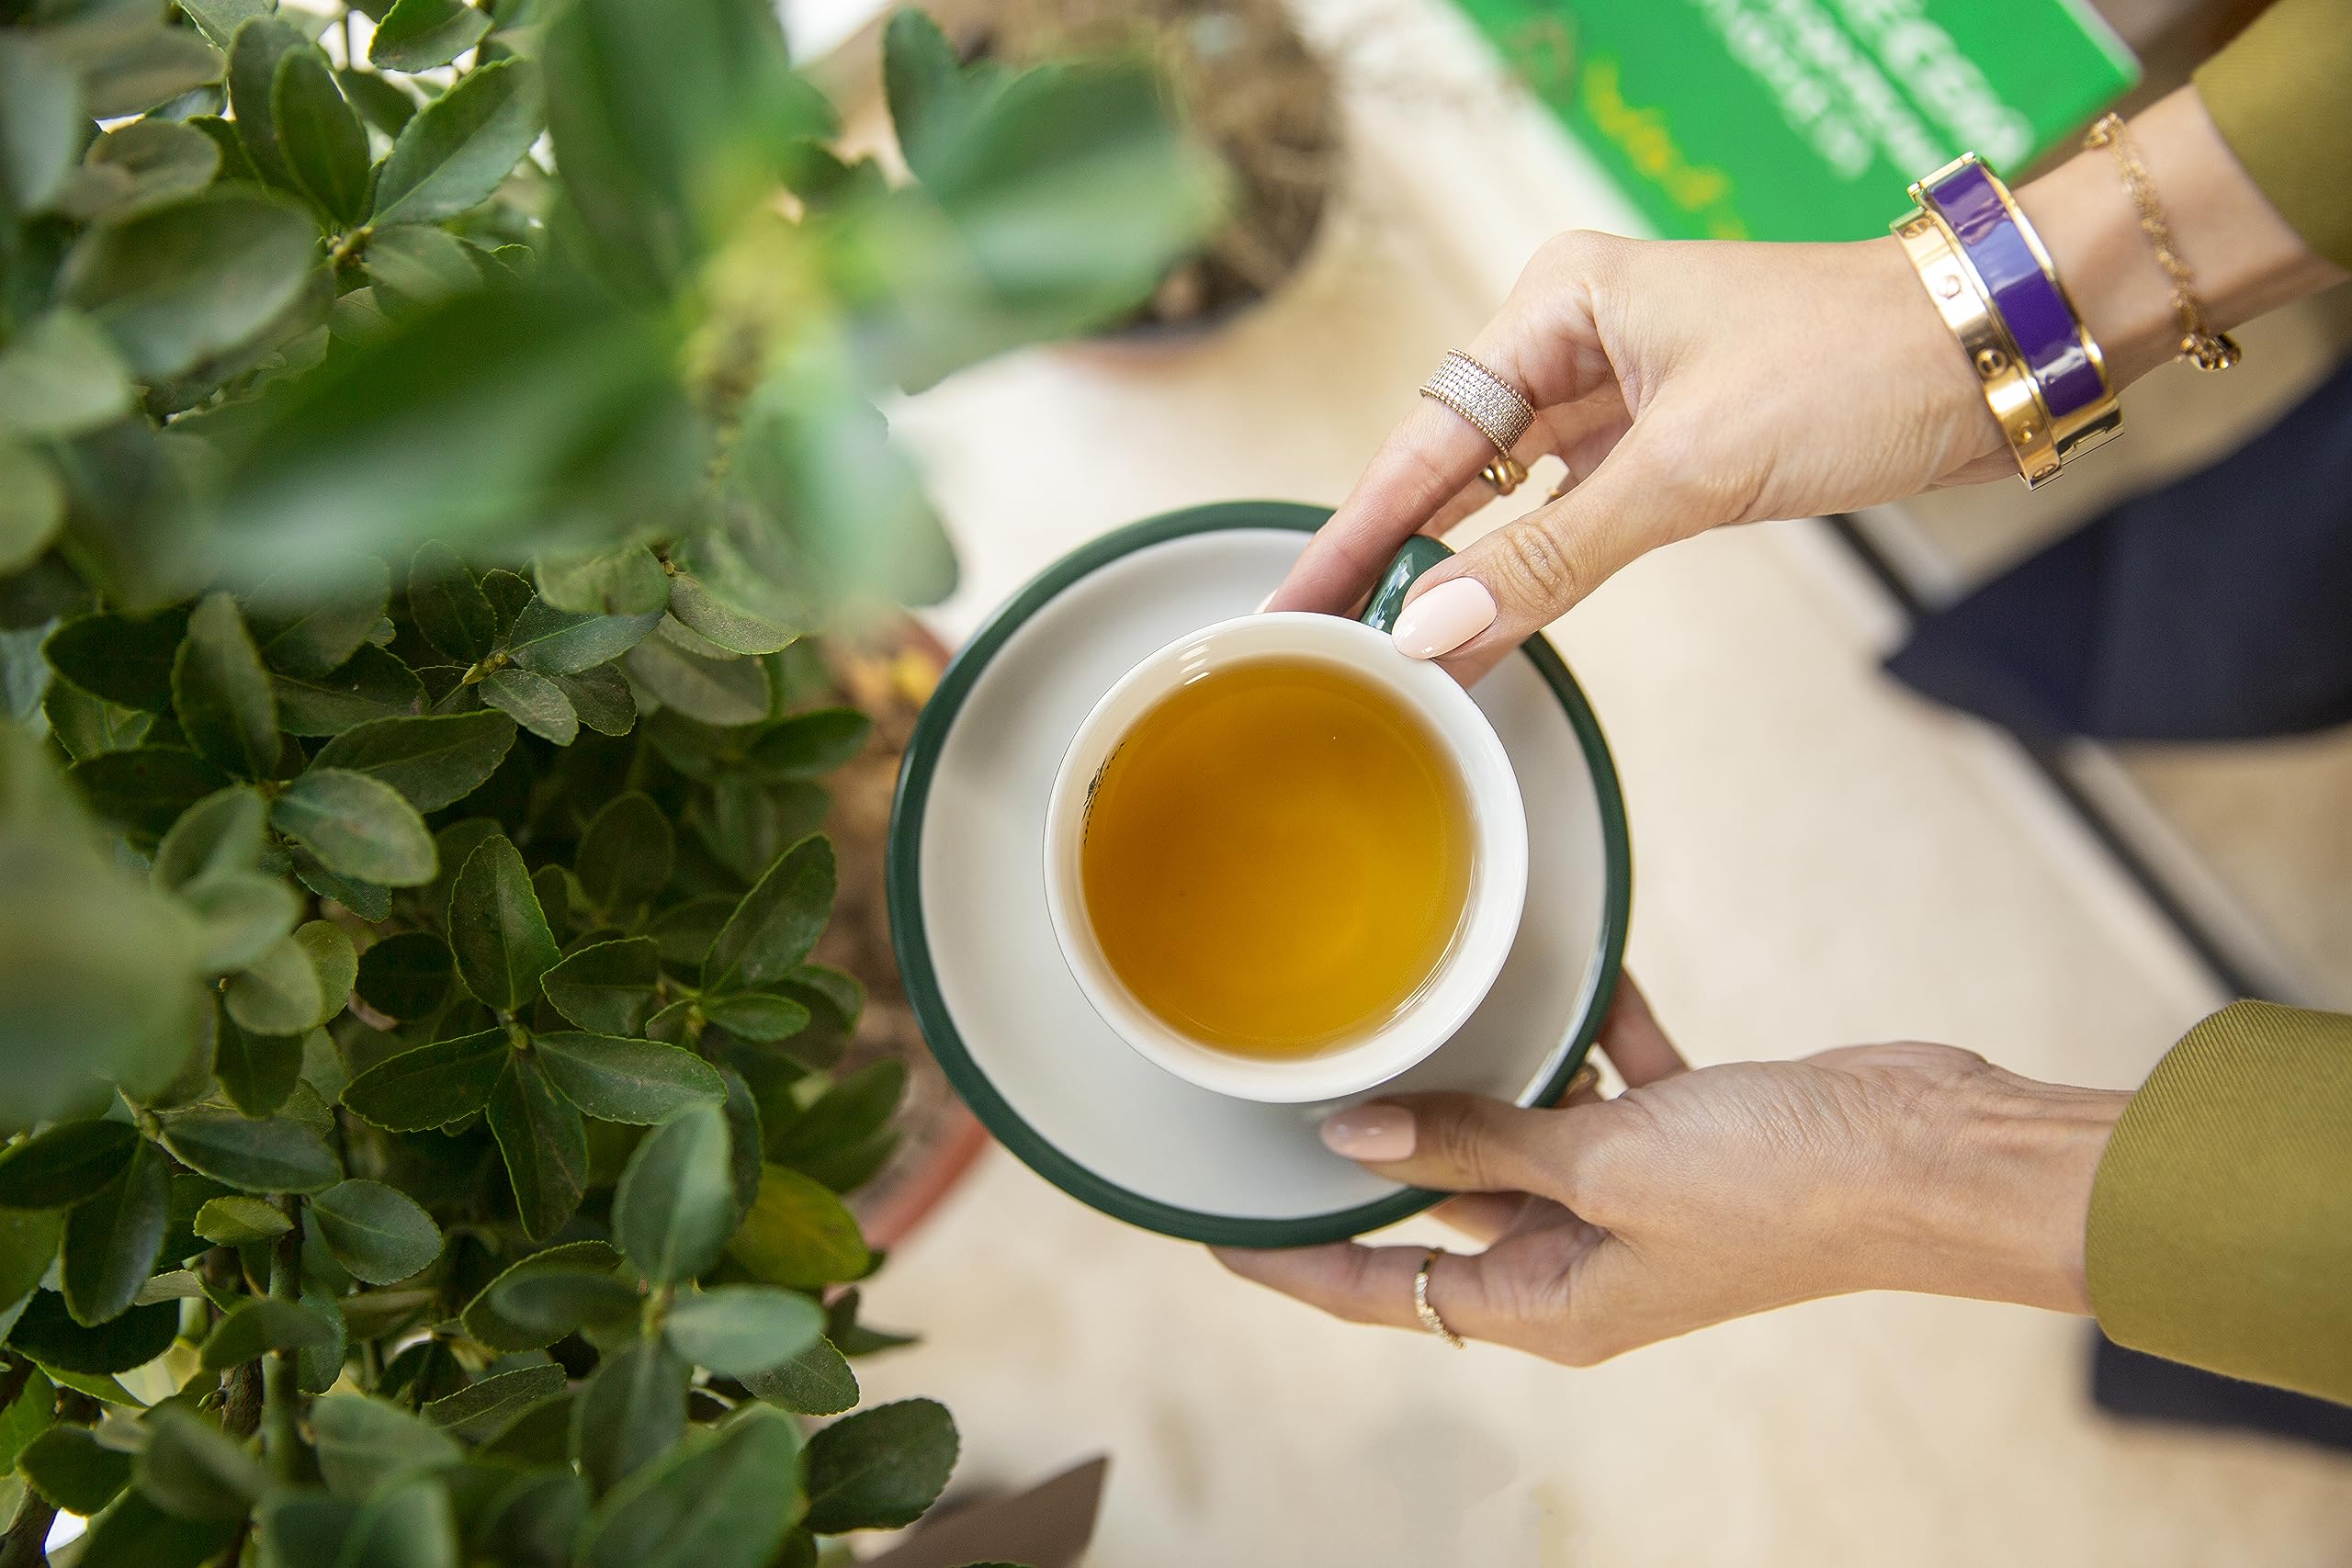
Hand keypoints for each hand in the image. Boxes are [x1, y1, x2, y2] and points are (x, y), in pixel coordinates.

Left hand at [1214, 982, 2127, 1364]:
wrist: (1927, 1154)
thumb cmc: (1781, 1187)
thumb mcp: (1605, 1167)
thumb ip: (1479, 1144)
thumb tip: (1355, 1135)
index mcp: (1552, 1302)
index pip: (1384, 1292)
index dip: (1294, 1267)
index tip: (1215, 1235)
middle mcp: (1583, 1258)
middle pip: (1446, 1202)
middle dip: (1383, 1145)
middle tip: (1293, 1086)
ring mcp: (1634, 1195)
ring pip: (1522, 1128)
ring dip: (1490, 1072)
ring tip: (1416, 1006)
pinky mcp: (1682, 1134)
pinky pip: (1604, 1078)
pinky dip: (1586, 1032)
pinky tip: (1569, 970)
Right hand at [1264, 232, 2006, 679]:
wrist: (1992, 353)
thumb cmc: (1856, 363)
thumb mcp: (1691, 467)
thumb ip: (1552, 556)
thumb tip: (1434, 630)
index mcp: (1561, 303)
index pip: (1427, 435)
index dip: (1357, 529)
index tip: (1296, 600)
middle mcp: (1577, 339)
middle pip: (1452, 464)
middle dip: (1391, 555)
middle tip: (1318, 641)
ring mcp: (1623, 393)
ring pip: (1508, 497)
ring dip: (1458, 571)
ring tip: (1385, 647)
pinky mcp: (1669, 443)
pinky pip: (1568, 516)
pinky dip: (1529, 569)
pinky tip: (1483, 619)